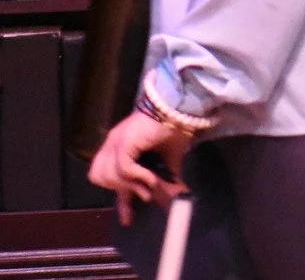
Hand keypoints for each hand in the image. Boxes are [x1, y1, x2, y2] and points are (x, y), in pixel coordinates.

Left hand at [88, 109, 188, 226]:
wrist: (180, 111)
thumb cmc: (175, 132)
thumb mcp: (168, 163)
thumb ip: (165, 181)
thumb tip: (176, 200)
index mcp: (120, 149)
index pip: (109, 177)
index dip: (120, 199)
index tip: (128, 219)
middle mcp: (113, 145)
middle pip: (98, 176)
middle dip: (120, 189)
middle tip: (142, 192)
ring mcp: (115, 142)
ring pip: (107, 175)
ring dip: (129, 185)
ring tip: (149, 186)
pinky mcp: (123, 141)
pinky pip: (123, 169)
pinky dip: (137, 178)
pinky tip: (151, 179)